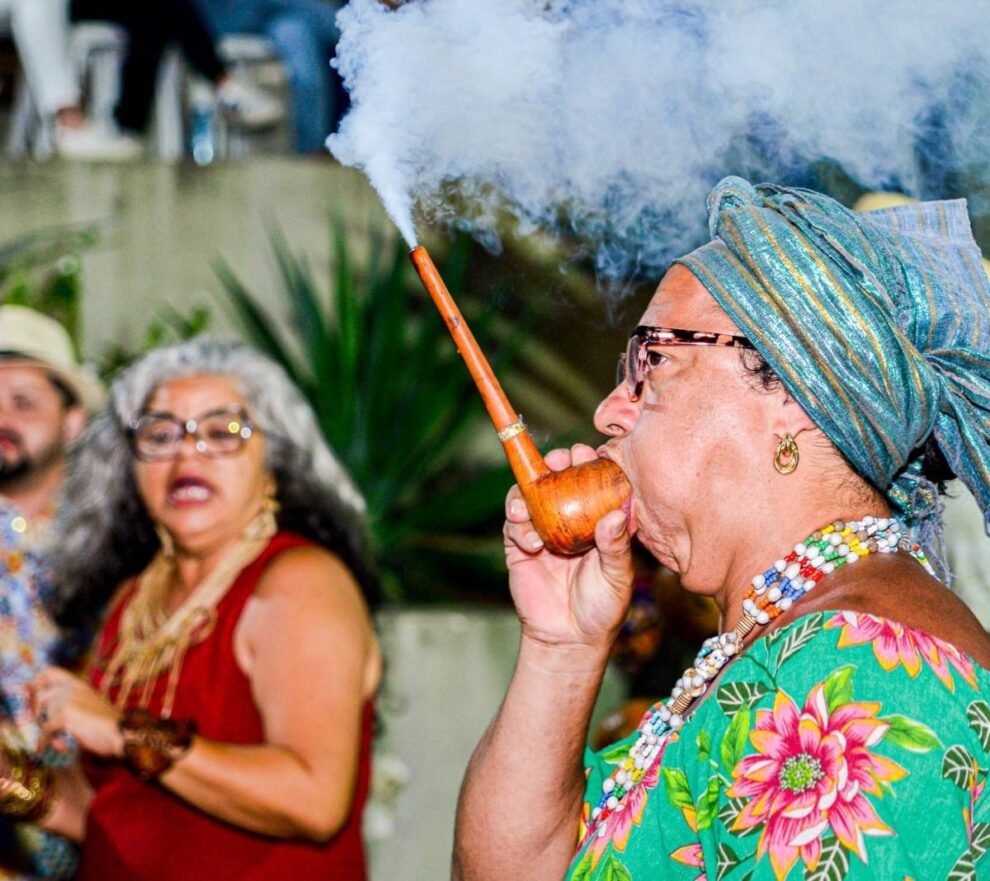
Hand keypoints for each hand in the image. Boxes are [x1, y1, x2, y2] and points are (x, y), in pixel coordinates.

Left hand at [29, 668, 122, 758]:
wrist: (121, 733)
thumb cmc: (107, 725)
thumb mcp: (88, 707)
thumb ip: (70, 703)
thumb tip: (46, 708)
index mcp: (78, 684)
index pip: (49, 672)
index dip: (36, 683)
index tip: (32, 697)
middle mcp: (71, 688)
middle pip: (39, 695)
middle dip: (35, 711)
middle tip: (39, 725)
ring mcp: (67, 700)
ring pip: (41, 715)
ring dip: (45, 731)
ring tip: (57, 741)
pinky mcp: (64, 715)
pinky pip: (45, 731)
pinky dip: (44, 742)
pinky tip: (48, 749)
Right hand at [503, 444, 633, 650]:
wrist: (569, 638)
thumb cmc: (602, 606)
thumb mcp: (617, 576)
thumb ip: (616, 546)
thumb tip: (614, 514)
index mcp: (595, 518)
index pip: (591, 479)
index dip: (589, 461)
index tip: (588, 453)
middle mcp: (567, 517)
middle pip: (556, 477)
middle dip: (555, 463)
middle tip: (558, 463)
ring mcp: (541, 528)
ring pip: (529, 493)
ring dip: (528, 488)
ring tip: (531, 502)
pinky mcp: (518, 545)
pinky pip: (513, 523)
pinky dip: (518, 524)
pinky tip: (531, 540)